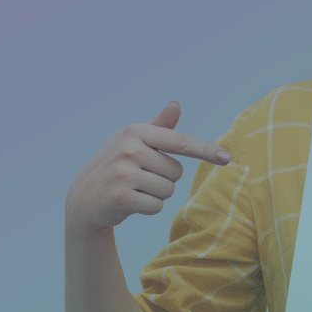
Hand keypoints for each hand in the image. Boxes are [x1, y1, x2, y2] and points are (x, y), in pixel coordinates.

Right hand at [65, 101, 231, 233]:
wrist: (85, 196)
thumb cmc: (119, 163)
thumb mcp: (135, 140)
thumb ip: (159, 126)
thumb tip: (176, 104)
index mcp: (136, 131)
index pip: (179, 141)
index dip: (205, 150)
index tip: (227, 158)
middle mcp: (129, 148)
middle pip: (176, 171)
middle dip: (165, 179)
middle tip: (141, 177)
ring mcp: (123, 172)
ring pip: (168, 190)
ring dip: (157, 194)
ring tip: (136, 188)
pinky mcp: (121, 197)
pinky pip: (157, 206)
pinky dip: (149, 208)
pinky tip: (131, 201)